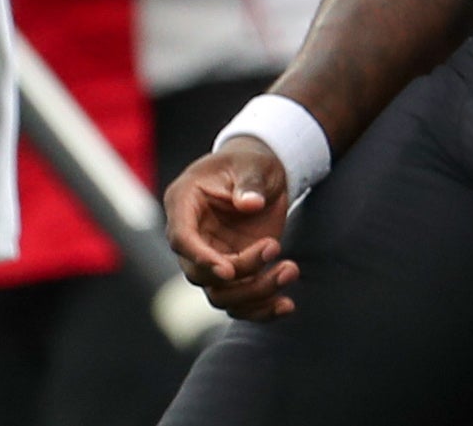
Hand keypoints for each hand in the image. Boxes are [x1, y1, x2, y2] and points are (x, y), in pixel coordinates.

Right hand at [165, 140, 297, 320]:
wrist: (262, 175)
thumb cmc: (251, 162)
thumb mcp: (253, 163)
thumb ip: (249, 183)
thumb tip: (250, 205)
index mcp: (184, 204)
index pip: (182, 239)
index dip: (201, 258)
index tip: (229, 271)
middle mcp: (192, 237)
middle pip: (200, 274)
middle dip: (241, 270)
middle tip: (275, 247)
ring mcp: (211, 258)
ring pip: (220, 295)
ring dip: (255, 293)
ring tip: (291, 270)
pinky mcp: (234, 272)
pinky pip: (239, 302)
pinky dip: (261, 309)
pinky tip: (286, 306)